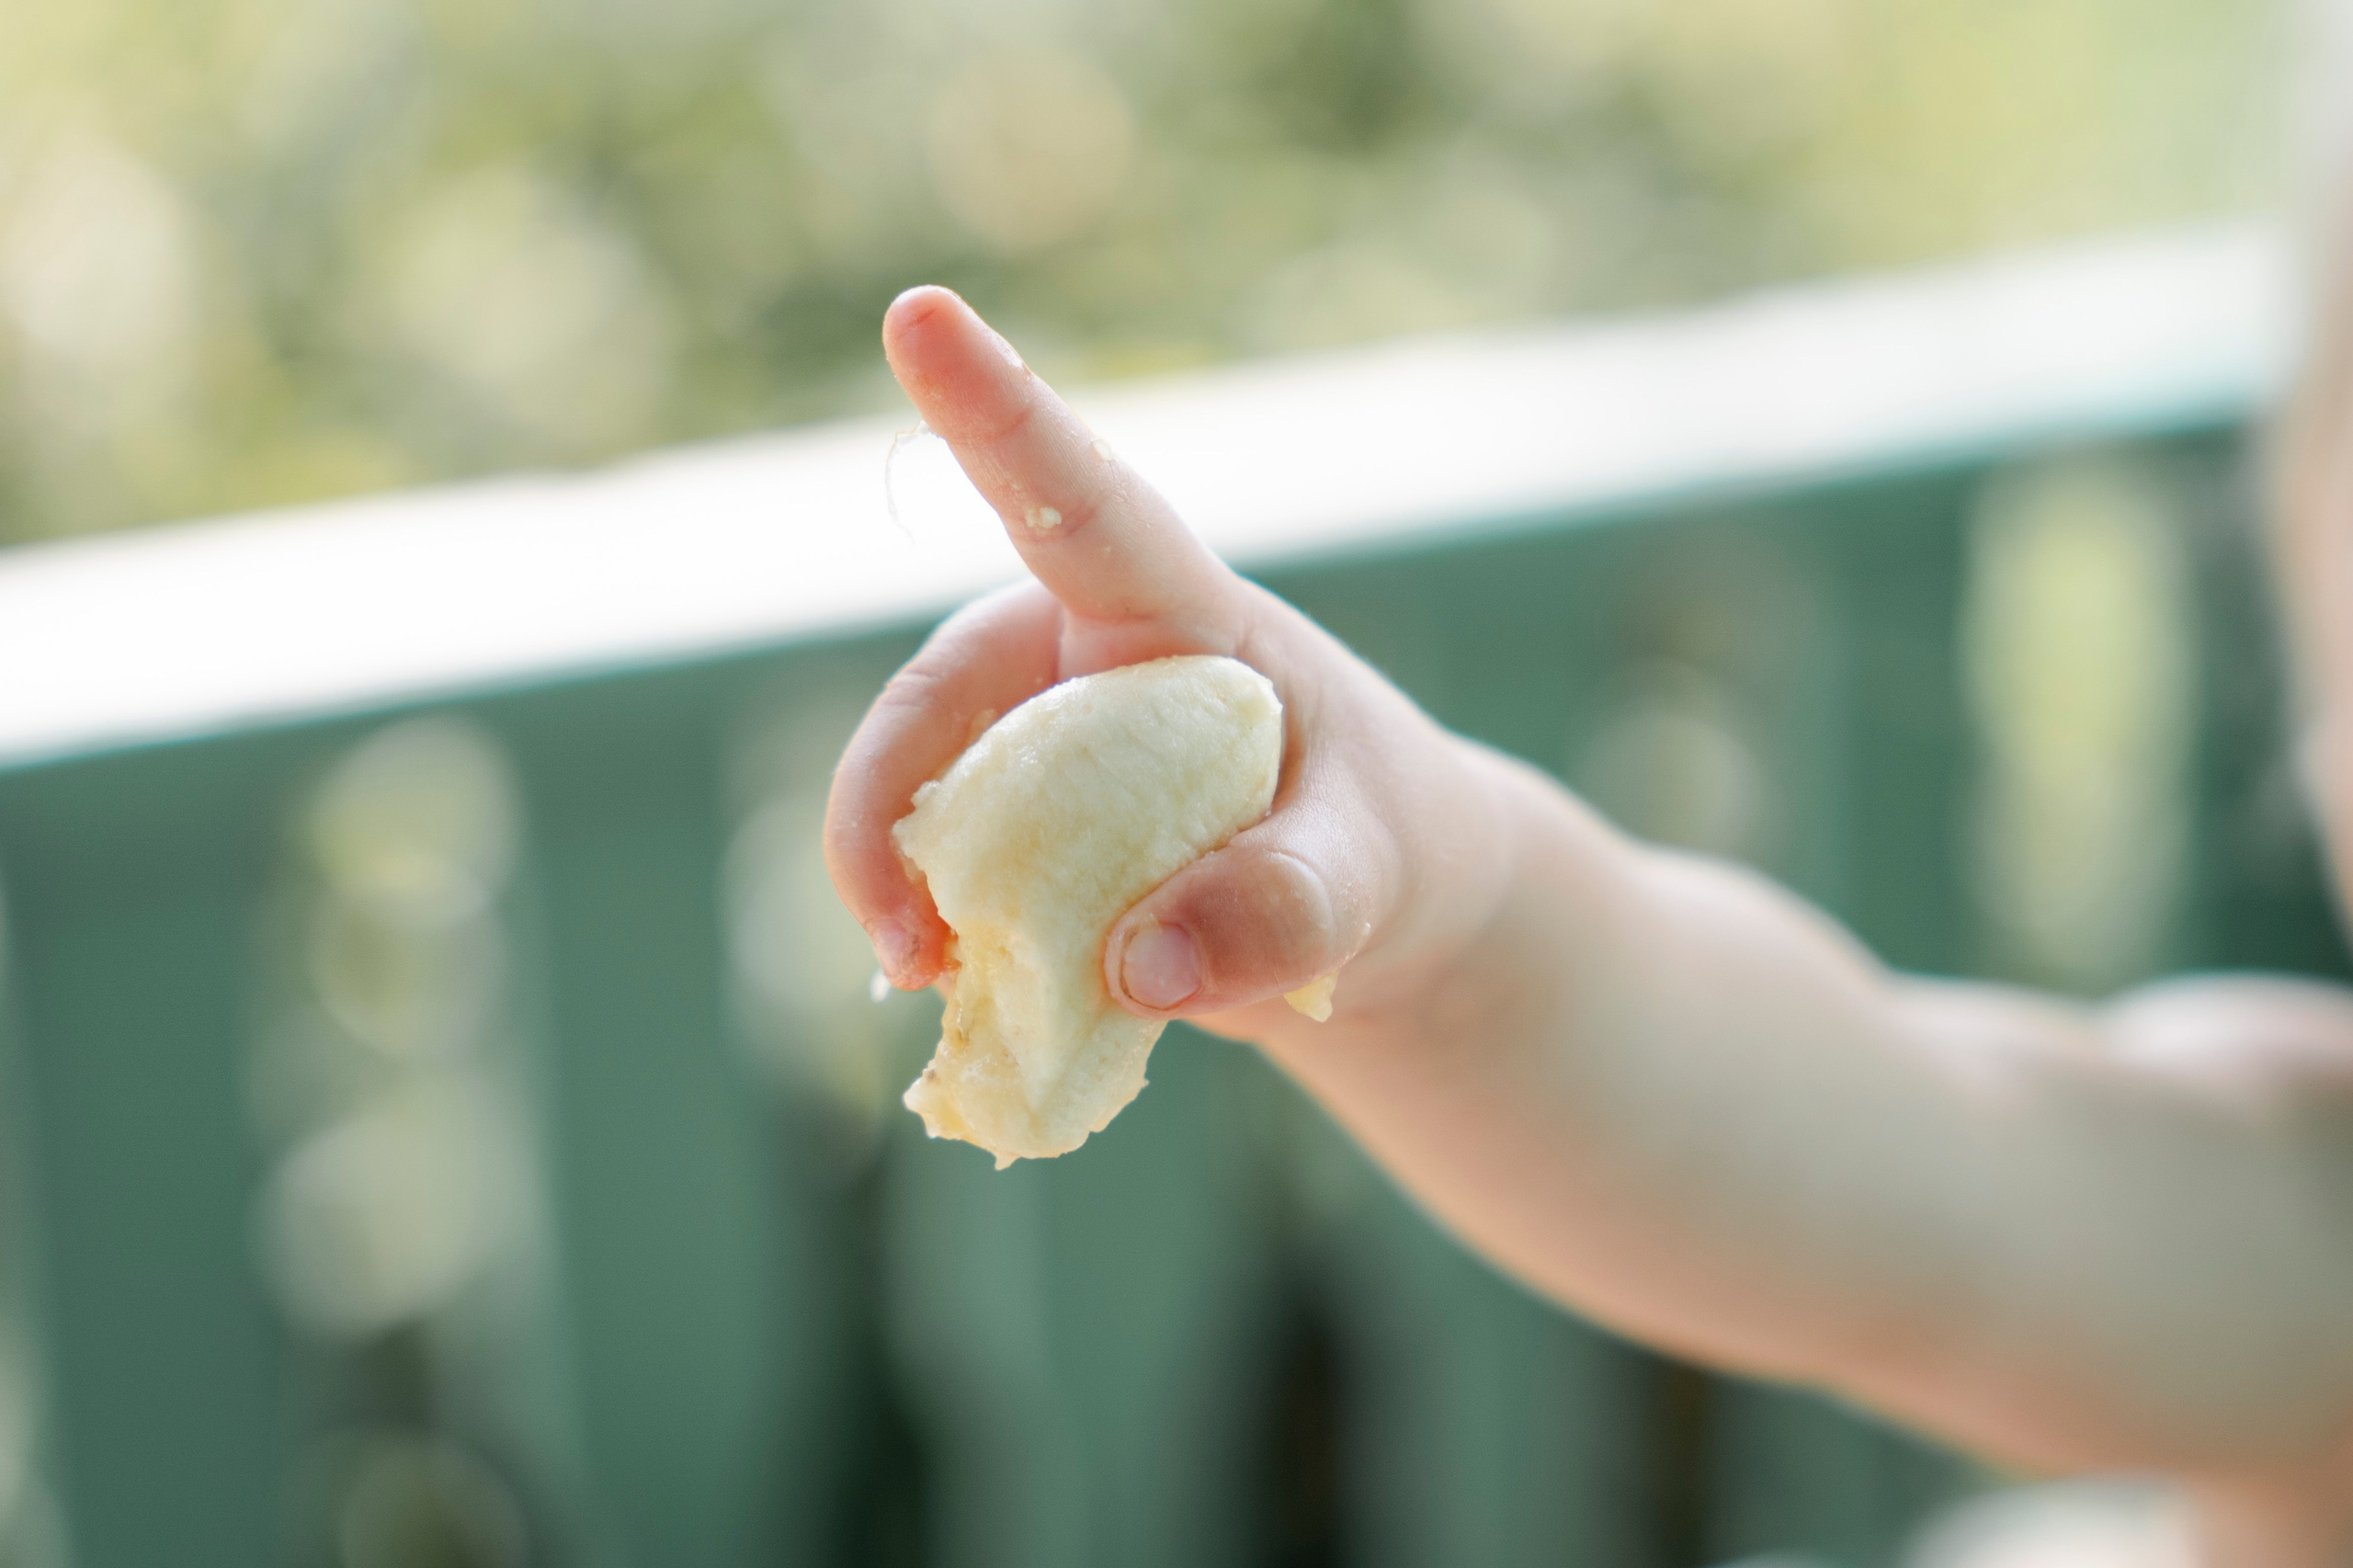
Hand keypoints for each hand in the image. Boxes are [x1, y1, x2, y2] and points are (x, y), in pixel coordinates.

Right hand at [823, 287, 1517, 1044]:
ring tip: (945, 991)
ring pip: (918, 796)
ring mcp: (1042, 752)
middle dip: (890, 808)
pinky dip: (939, 945)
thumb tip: (1136, 966)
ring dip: (905, 892)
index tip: (920, 313)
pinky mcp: (1021, 838)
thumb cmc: (1387, 844)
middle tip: (909, 950)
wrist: (1373, 926)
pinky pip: (939, 877)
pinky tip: (966, 1005)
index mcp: (1181, 614)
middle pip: (941, 696)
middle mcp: (1085, 662)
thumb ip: (1285, 910)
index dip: (998, 413)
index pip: (1083, 501)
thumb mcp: (1375, 875)